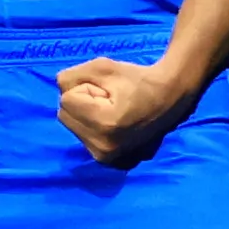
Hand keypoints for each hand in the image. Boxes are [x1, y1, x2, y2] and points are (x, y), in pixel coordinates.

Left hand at [55, 52, 191, 160]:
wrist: (169, 98)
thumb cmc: (138, 79)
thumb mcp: (102, 67)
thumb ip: (72, 76)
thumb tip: (59, 89)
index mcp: (104, 124)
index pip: (66, 99)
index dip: (86, 88)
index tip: (109, 90)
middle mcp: (103, 148)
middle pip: (64, 115)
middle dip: (82, 102)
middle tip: (109, 99)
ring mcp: (106, 158)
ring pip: (72, 126)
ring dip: (86, 115)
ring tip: (112, 111)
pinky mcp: (108, 161)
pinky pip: (82, 138)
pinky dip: (91, 128)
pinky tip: (112, 124)